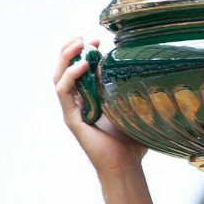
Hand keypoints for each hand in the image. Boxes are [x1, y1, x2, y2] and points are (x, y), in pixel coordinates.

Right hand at [54, 37, 146, 176]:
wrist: (126, 166)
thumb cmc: (133, 140)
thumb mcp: (133, 107)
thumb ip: (133, 89)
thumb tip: (145, 68)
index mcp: (89, 98)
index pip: (78, 69)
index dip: (84, 52)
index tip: (98, 40)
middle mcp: (78, 102)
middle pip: (64, 69)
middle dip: (71, 49)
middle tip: (85, 38)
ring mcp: (72, 111)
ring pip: (58, 78)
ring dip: (66, 58)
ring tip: (78, 44)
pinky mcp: (71, 119)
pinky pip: (64, 93)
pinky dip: (71, 76)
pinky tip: (83, 66)